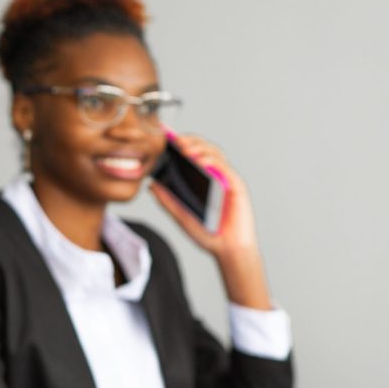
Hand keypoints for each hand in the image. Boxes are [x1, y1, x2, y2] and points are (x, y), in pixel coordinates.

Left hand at [150, 134, 271, 308]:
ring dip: (200, 147)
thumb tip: (151, 185)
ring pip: (215, 153)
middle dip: (190, 141)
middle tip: (175, 141)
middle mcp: (217, 176)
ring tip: (185, 149)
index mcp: (204, 179)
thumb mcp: (181, 215)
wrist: (228, 251)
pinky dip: (212, 161)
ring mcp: (227, 179)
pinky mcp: (236, 186)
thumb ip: (167, 200)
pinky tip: (200, 161)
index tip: (166, 137)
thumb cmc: (209, 234)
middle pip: (205, 148)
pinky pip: (225, 168)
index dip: (182, 143)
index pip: (194, 154)